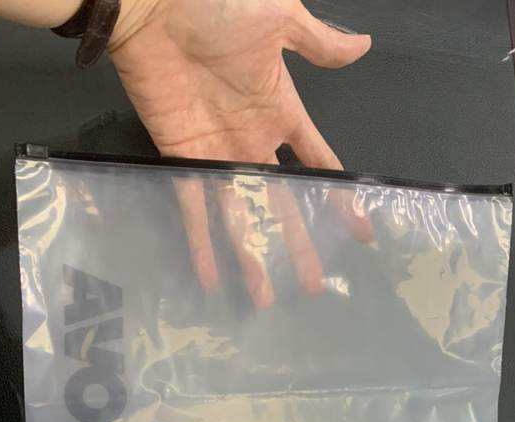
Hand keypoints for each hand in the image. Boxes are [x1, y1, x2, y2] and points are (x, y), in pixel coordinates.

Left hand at [109, 0, 371, 305]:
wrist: (151, 0)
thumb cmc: (215, 2)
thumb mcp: (278, 17)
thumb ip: (318, 42)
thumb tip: (363, 47)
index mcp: (281, 112)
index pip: (319, 165)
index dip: (341, 199)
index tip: (361, 232)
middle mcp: (252, 142)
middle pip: (282, 206)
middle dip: (299, 247)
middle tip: (315, 286)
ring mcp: (216, 156)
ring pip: (241, 218)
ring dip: (253, 258)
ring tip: (265, 298)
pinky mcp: (181, 158)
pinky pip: (192, 208)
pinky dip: (199, 244)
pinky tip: (211, 279)